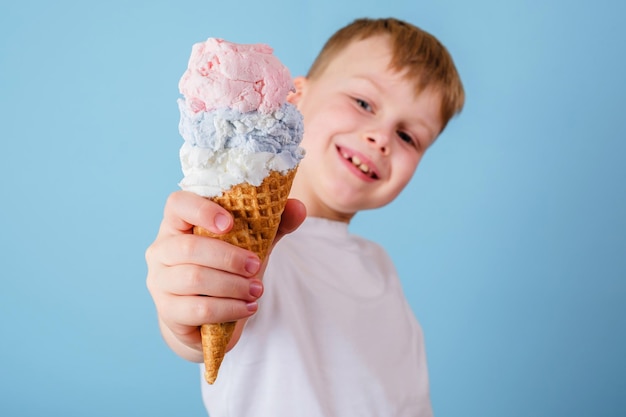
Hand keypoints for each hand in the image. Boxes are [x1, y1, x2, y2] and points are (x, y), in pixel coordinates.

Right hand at [145, 191, 304, 361]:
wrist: (206, 318)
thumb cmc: (225, 270)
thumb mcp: (250, 244)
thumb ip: (273, 224)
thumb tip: (299, 207)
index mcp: (178, 224)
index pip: (178, 204)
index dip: (201, 210)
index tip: (229, 223)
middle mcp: (161, 249)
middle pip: (189, 247)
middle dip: (229, 257)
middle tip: (256, 265)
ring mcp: (160, 281)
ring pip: (194, 279)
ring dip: (233, 285)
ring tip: (257, 290)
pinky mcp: (168, 311)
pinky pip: (199, 309)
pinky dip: (229, 308)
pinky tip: (248, 307)